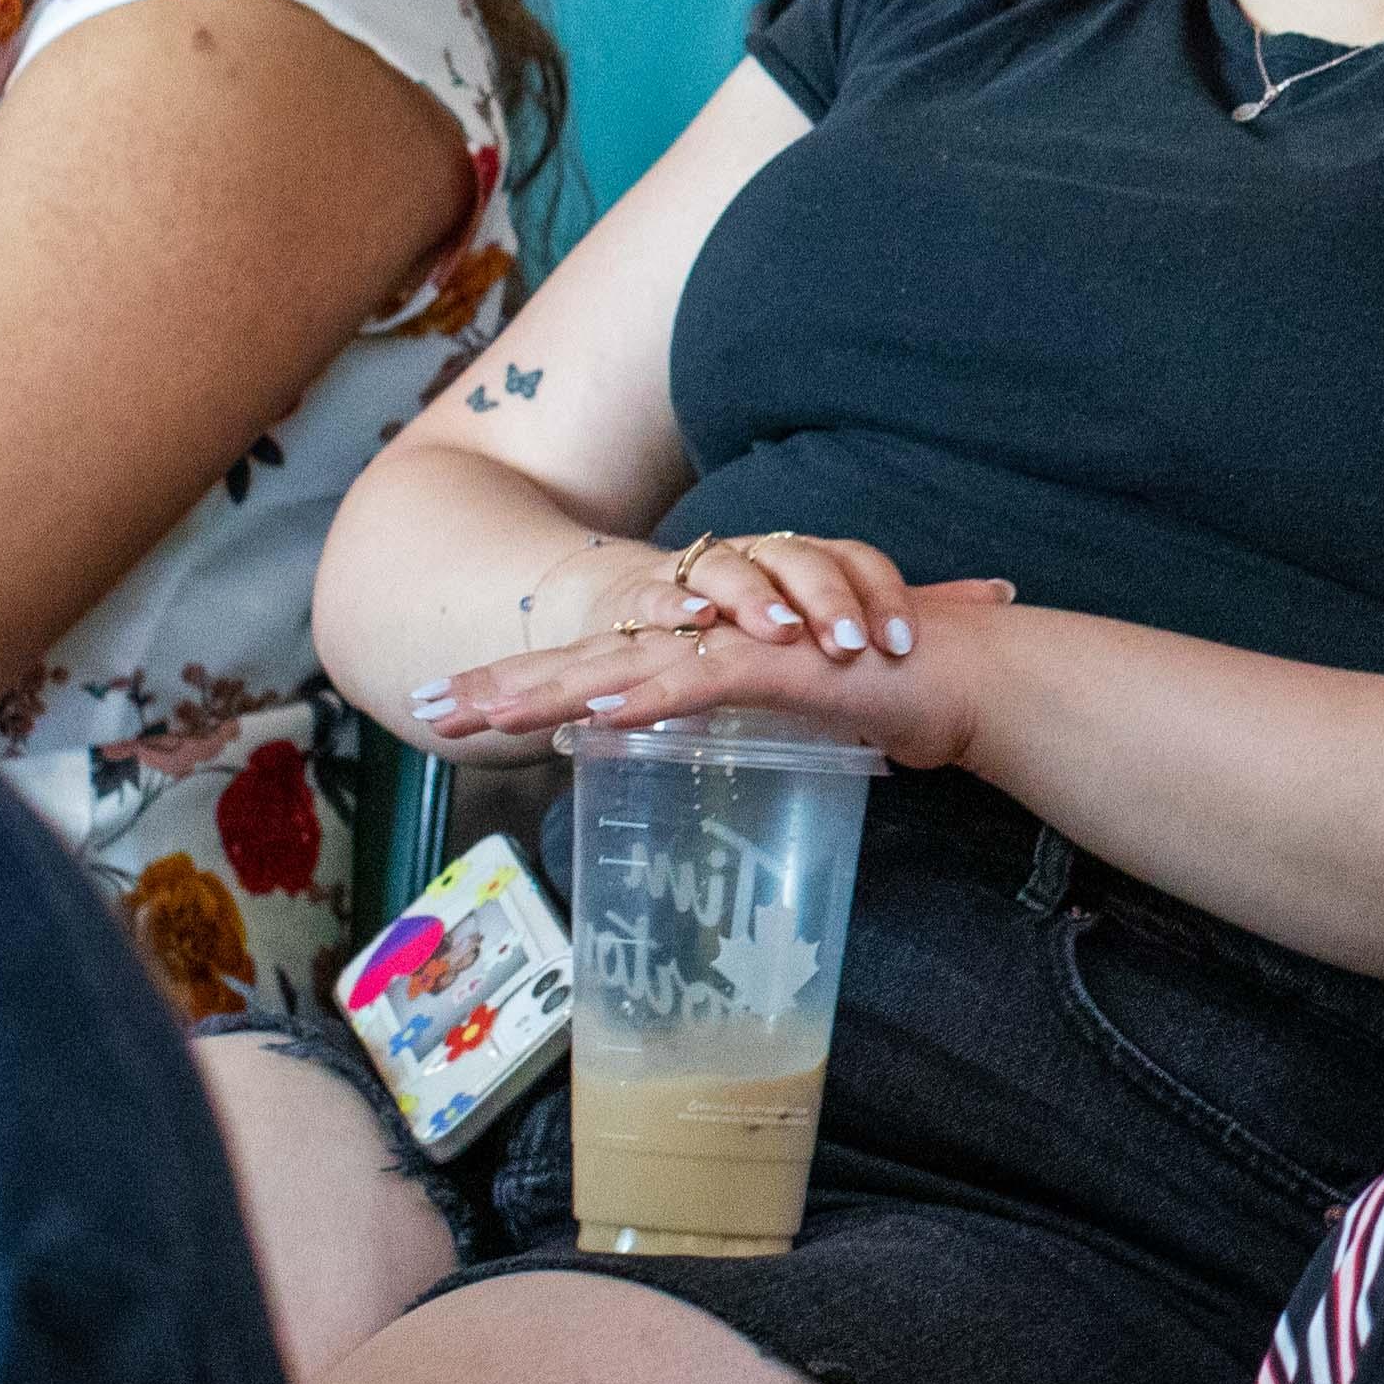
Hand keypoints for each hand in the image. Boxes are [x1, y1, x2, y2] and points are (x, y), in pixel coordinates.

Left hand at [413, 534, 1020, 757]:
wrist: (965, 672)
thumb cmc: (884, 693)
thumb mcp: (785, 710)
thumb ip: (733, 716)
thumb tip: (673, 740)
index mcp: (700, 653)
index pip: (591, 668)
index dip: (517, 686)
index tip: (449, 708)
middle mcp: (707, 642)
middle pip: (581, 664)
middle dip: (497, 687)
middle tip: (419, 708)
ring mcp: (738, 650)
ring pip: (620, 671)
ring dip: (541, 695)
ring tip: (474, 716)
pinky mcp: (775, 668)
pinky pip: (695, 686)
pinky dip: (640, 702)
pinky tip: (587, 722)